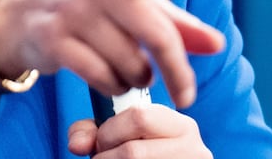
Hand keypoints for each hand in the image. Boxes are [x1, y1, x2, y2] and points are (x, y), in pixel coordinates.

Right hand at [0, 0, 224, 108]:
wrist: (21, 19)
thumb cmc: (89, 11)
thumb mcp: (131, 9)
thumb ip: (176, 26)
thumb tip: (217, 44)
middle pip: (156, 36)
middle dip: (177, 72)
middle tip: (187, 95)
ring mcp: (73, 12)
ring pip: (131, 64)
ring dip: (137, 80)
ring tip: (129, 72)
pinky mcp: (54, 40)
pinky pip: (102, 77)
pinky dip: (113, 87)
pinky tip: (109, 80)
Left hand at [67, 104, 211, 157]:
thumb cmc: (141, 154)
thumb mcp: (122, 135)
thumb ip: (94, 131)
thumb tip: (76, 145)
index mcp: (182, 127)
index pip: (140, 117)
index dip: (110, 131)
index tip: (102, 142)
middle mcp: (194, 150)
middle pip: (133, 152)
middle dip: (106, 156)